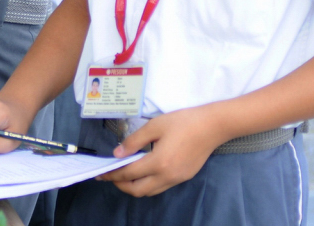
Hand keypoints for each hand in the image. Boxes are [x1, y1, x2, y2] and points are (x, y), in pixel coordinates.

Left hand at [97, 105, 229, 195]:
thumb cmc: (183, 122)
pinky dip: (148, 184)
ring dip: (134, 186)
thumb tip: (117, 153)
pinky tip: (143, 172)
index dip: (113, 174)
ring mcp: (177, 179)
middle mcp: (167, 176)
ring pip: (150, 191)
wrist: (212, 126)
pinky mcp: (184, 177)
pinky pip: (161, 187)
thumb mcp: (154, 126)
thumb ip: (134, 141)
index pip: (129, 173)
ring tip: (124, 175)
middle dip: (121, 185)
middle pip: (138, 190)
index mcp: (159, 162)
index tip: (101, 173)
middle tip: (111, 176)